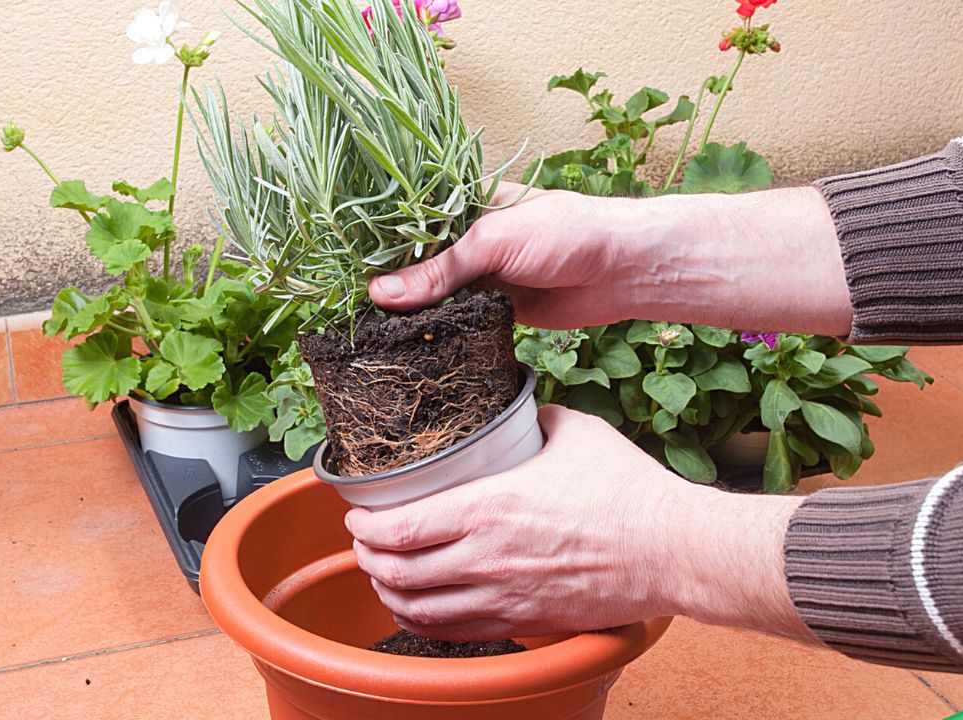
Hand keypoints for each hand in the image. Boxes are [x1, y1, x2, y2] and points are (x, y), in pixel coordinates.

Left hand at [345, 405, 812, 642]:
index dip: (364, 526)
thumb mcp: (573, 431)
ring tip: (382, 574)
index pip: (399, 528)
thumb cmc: (629, 491)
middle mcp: (486, 558)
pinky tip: (418, 608)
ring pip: (418, 609)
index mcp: (489, 507)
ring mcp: (503, 596)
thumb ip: (530, 419)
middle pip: (396, 572)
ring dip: (388, 592)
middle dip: (367, 558)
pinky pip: (455, 632)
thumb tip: (511, 410)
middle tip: (363, 542)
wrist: (673, 550)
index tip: (356, 514)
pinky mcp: (524, 622)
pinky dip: (422, 621)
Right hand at [369, 182, 648, 327]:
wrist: (623, 270)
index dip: (374, 241)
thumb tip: (382, 294)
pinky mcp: (494, 308)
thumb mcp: (494, 241)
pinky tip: (406, 343)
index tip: (339, 263)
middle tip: (347, 305)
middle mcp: (467, 236)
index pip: (406, 219)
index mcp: (463, 200)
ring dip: (409, 311)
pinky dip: (434, 330)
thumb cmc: (567, 232)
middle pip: (414, 260)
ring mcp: (480, 273)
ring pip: (432, 293)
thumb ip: (440, 269)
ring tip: (366, 329)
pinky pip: (454, 319)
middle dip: (387, 282)